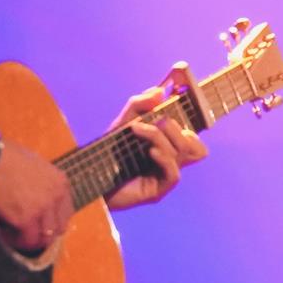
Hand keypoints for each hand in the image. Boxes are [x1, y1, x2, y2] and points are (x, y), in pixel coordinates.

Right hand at [0, 142, 73, 252]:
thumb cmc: (4, 156)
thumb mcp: (34, 165)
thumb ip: (42, 184)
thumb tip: (35, 199)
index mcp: (60, 182)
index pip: (66, 213)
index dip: (51, 222)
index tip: (39, 224)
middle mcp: (56, 196)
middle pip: (58, 228)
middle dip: (42, 234)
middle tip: (27, 233)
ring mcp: (42, 209)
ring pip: (44, 239)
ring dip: (30, 240)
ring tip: (14, 235)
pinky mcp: (25, 219)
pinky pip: (26, 240)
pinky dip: (16, 241)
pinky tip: (5, 233)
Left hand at [103, 81, 208, 210]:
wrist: (90, 176)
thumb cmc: (108, 151)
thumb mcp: (123, 122)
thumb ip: (139, 104)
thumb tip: (159, 91)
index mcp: (167, 147)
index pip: (192, 137)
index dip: (187, 122)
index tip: (170, 105)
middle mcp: (170, 162)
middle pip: (192, 144)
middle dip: (172, 127)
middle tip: (154, 119)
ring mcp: (164, 177)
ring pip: (181, 154)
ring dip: (160, 137)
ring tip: (138, 130)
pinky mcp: (158, 191)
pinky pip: (174, 173)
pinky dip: (164, 158)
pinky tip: (150, 152)